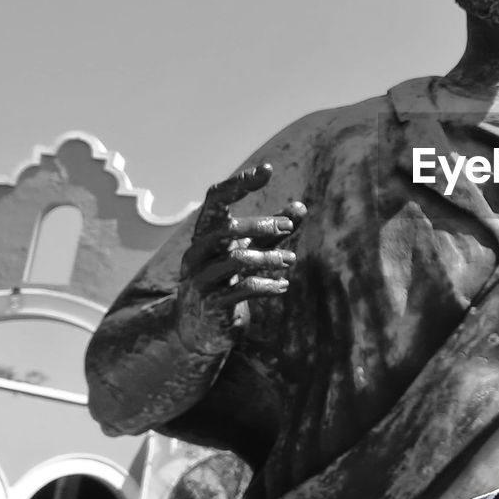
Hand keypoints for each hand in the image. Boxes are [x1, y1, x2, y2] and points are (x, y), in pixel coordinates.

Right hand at [176, 163, 306, 353]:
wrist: (201, 328)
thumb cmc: (226, 280)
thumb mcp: (250, 252)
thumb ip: (273, 231)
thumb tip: (301, 206)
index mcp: (205, 235)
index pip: (216, 200)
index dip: (239, 183)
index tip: (267, 170)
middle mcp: (197, 253)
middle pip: (226, 228)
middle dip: (261, 224)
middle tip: (288, 226)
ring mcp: (201, 279)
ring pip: (236, 259)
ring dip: (269, 257)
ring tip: (291, 259)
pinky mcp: (212, 304)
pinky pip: (242, 289)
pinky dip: (267, 285)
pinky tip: (283, 285)